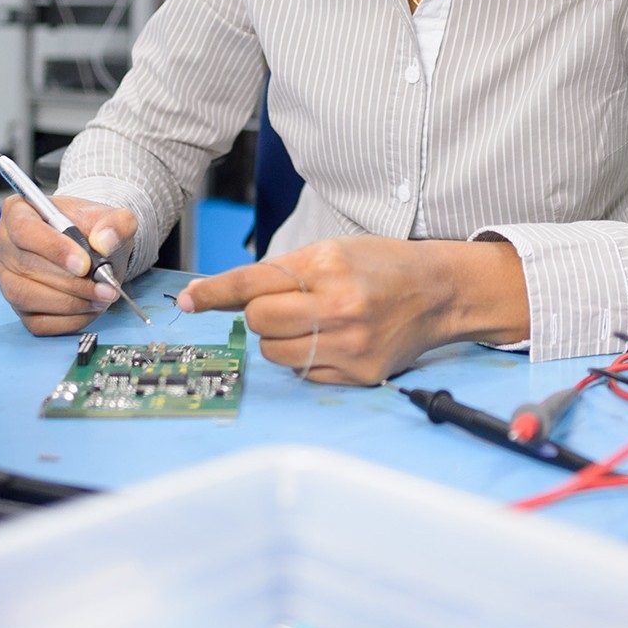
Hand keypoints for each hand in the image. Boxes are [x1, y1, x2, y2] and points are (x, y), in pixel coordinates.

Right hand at [0, 195, 138, 335]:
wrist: (93, 250)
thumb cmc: (92, 229)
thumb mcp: (112, 217)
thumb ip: (116, 223)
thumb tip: (104, 242)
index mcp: (17, 211)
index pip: (24, 230)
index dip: (53, 249)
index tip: (84, 264)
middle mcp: (3, 244)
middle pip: (26, 266)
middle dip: (71, 282)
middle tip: (105, 287)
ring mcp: (5, 277)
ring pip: (26, 296)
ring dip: (70, 302)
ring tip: (101, 297)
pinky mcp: (17, 307)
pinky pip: (36, 322)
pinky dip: (67, 320)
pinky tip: (90, 310)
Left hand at [177, 237, 528, 385]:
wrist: (439, 292)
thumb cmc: (380, 266)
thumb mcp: (329, 252)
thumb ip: (276, 273)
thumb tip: (217, 292)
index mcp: (328, 267)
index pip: (254, 282)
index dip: (214, 292)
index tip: (188, 300)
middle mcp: (339, 307)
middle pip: (259, 320)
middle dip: (262, 313)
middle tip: (288, 304)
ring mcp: (350, 345)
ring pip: (274, 353)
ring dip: (280, 339)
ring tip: (313, 323)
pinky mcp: (358, 375)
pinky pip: (302, 373)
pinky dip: (306, 358)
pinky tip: (332, 342)